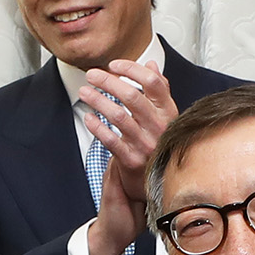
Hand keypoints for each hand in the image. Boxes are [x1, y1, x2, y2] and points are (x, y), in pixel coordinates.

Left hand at [79, 60, 180, 254]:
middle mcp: (161, 129)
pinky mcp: (132, 162)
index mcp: (170, 115)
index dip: (133, 70)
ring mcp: (147, 146)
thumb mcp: (161, 119)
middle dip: (109, 82)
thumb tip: (150, 64)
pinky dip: (98, 127)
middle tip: (92, 75)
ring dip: (98, 101)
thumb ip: (157, 92)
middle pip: (134, 97)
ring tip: (84, 92)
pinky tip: (88, 118)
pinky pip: (112, 140)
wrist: (152, 190)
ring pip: (120, 116)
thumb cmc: (156, 150)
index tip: (114, 64)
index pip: (155, 83)